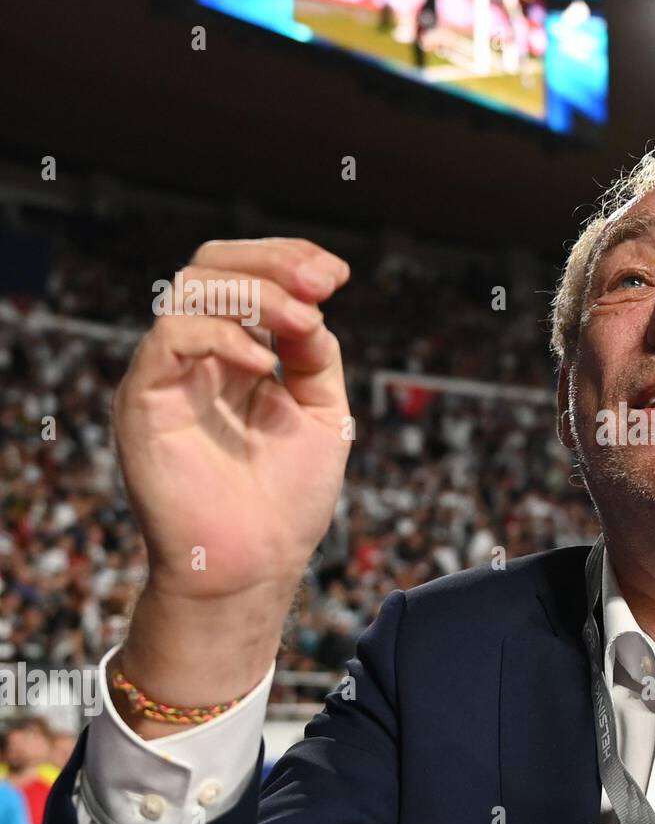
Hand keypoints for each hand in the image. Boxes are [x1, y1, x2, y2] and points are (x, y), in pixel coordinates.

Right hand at [113, 238, 351, 728]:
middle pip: (213, 265)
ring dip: (257, 294)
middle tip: (324, 282)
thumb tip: (311, 307)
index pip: (248, 274)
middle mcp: (200, 355)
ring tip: (304, 323)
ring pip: (192, 289)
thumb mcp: (323, 413)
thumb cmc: (288, 498)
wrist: (256, 564)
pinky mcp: (146, 399)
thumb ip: (316, 356)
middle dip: (273, 260)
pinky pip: (171, 338)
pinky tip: (267, 367)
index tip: (338, 274)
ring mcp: (171, 374)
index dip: (290, 259)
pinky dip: (223, 338)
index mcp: (240, 353)